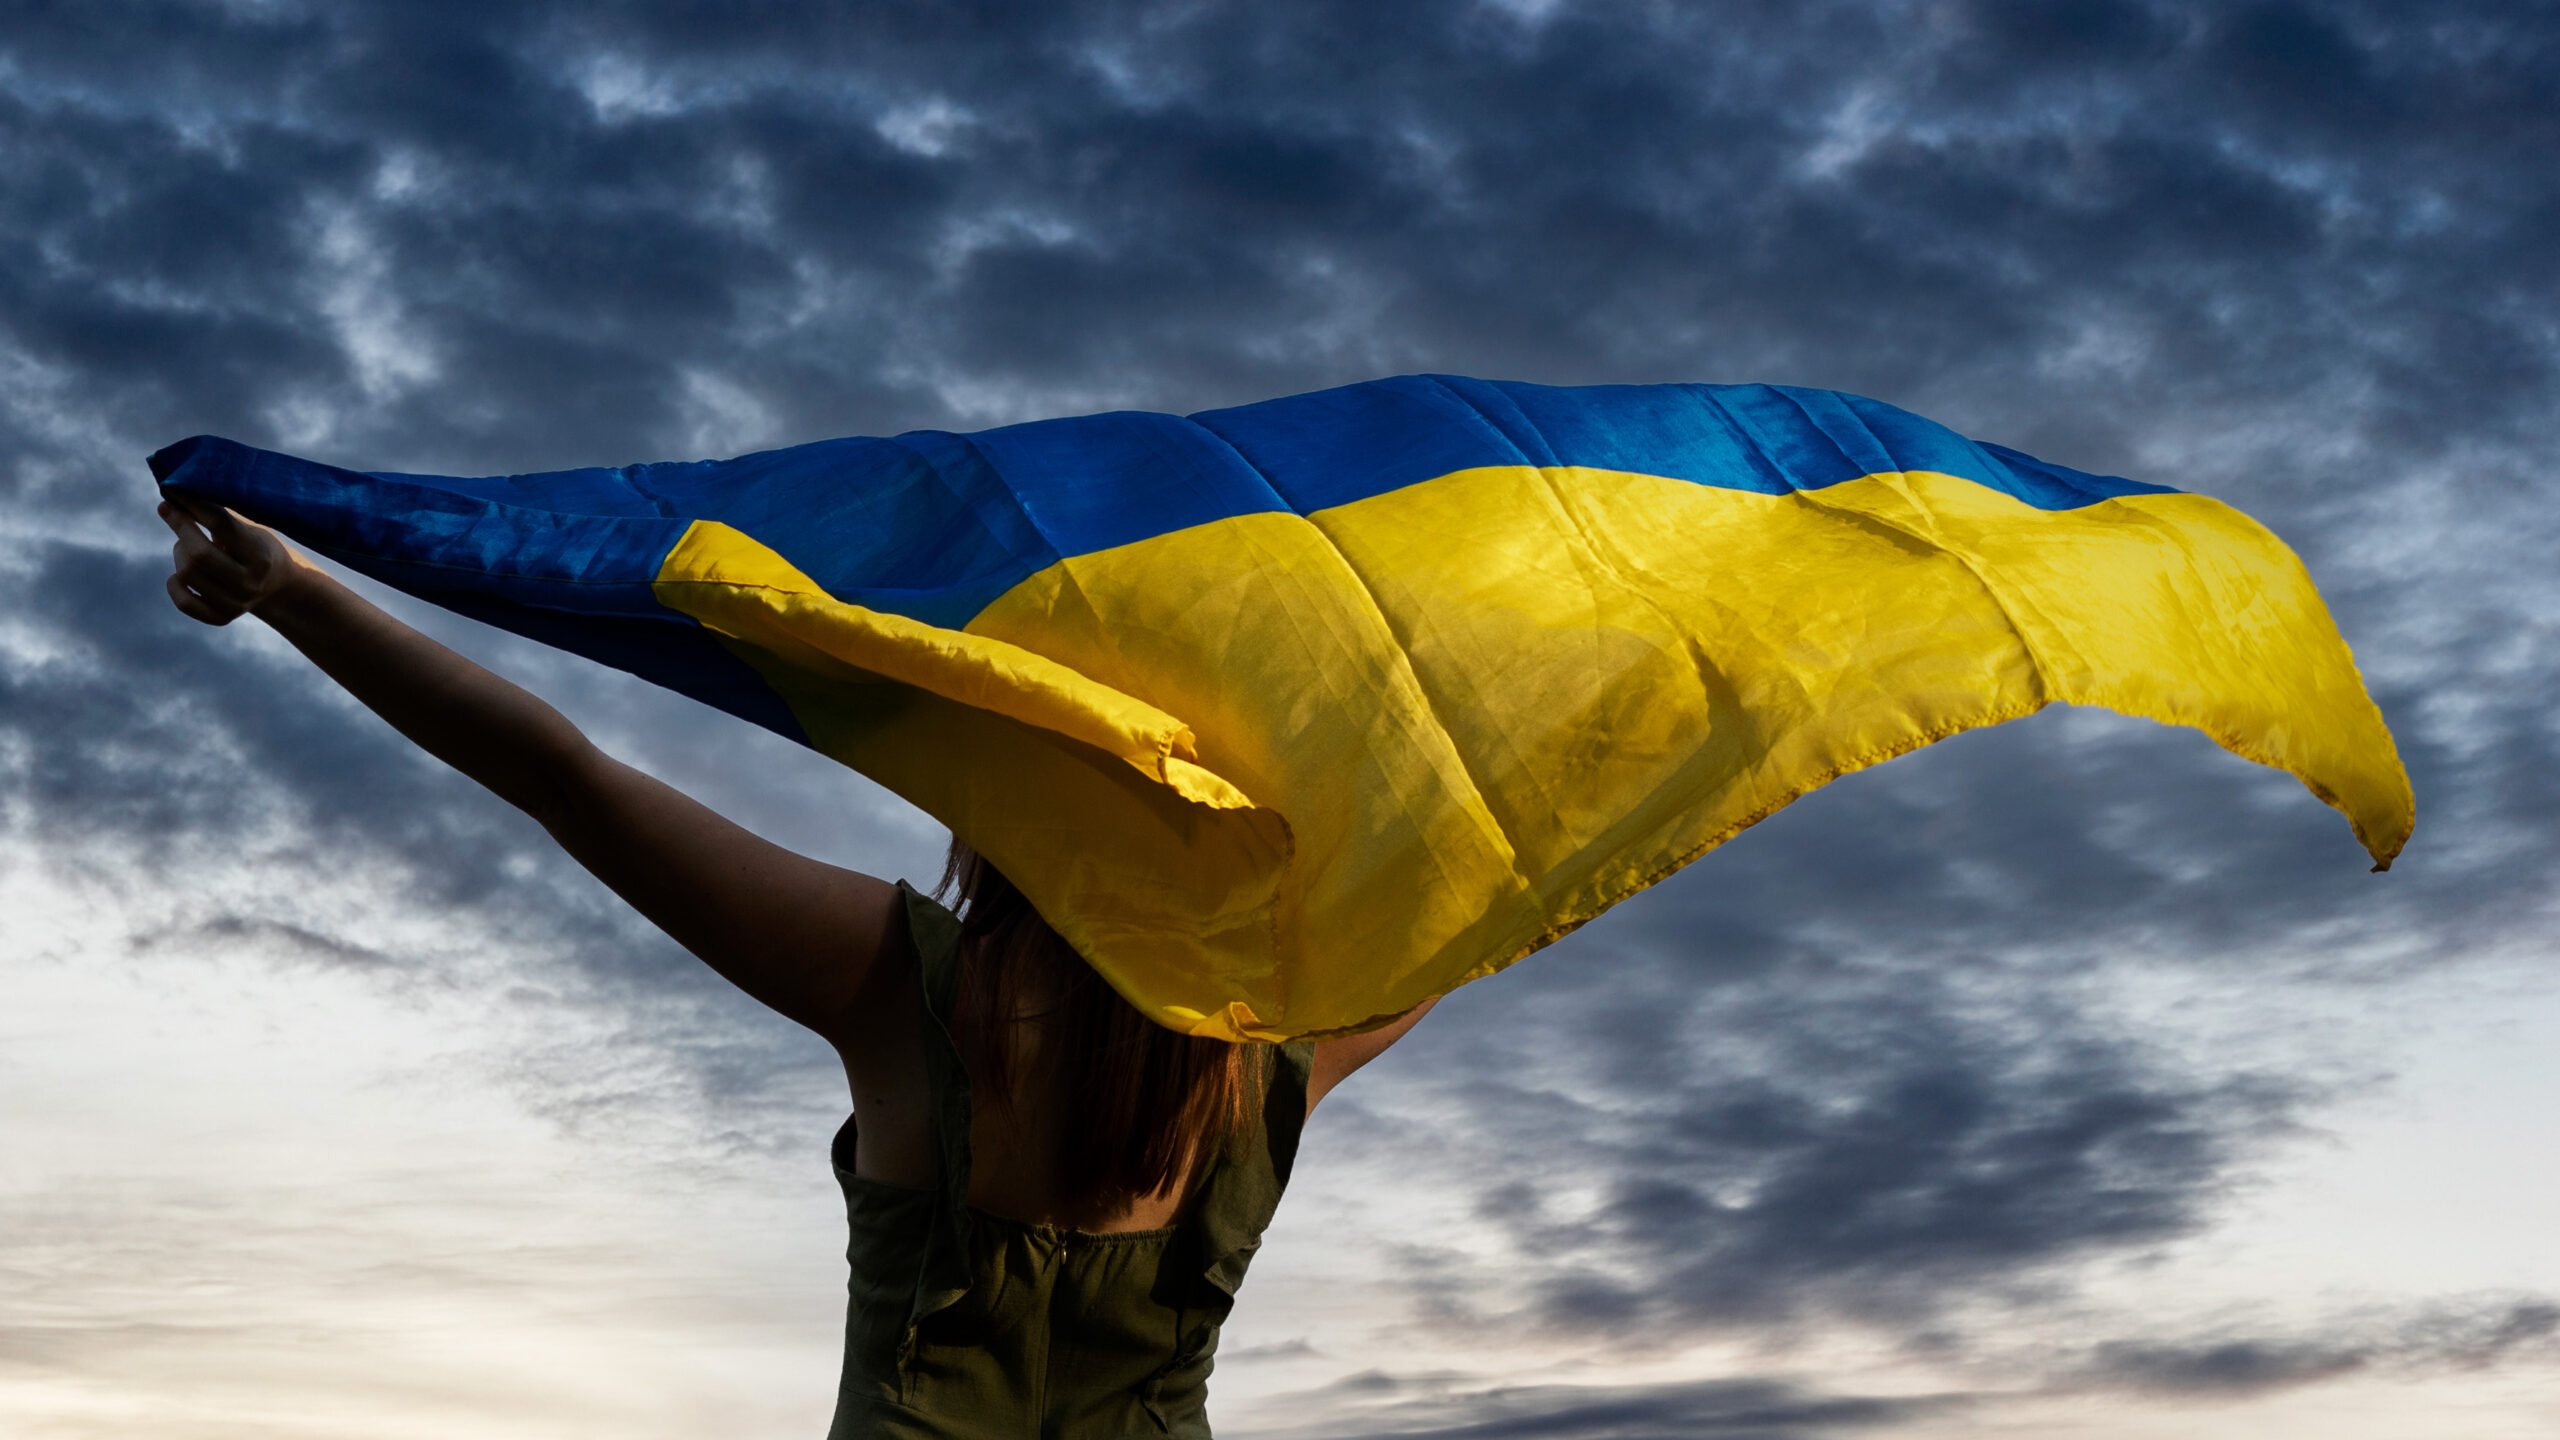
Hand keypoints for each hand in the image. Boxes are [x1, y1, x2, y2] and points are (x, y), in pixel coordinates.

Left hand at [158, 495, 306, 625]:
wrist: (278, 585)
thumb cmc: (257, 547)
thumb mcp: (251, 529)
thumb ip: (220, 517)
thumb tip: (175, 497)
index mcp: (261, 556)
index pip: (220, 524)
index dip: (192, 504)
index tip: (173, 490)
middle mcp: (251, 583)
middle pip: (198, 554)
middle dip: (180, 527)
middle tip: (171, 511)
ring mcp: (237, 604)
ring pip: (186, 574)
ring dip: (179, 553)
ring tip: (188, 545)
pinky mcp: (222, 618)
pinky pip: (183, 601)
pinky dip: (174, 584)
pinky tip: (180, 574)